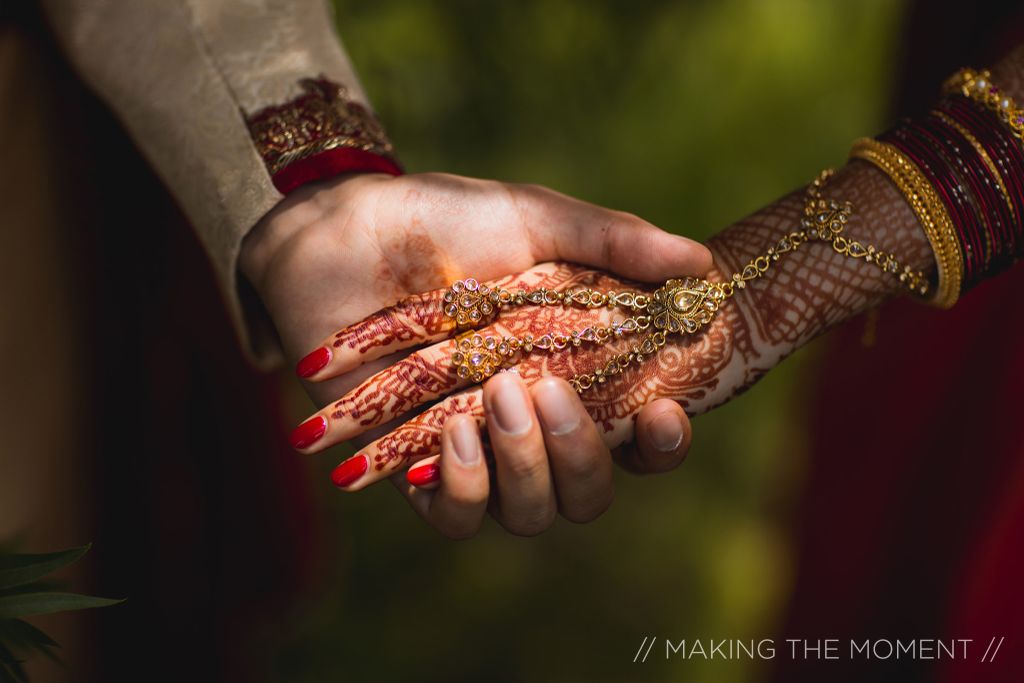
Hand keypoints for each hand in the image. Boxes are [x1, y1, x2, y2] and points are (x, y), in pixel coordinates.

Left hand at [241, 172, 711, 536]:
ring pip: (529, 513)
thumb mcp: (536, 218)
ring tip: (495, 395)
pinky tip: (450, 434)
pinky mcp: (414, 461)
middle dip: (580, 458)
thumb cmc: (445, 220)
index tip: (661, 410)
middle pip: (587, 493)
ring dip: (524, 467)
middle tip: (548, 391)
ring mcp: (476, 445)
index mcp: (576, 368)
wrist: (343, 229)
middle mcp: (531, 419)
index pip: (639, 436)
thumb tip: (704, 266)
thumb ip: (614, 241)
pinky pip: (455, 516)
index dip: (663, 445)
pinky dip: (461, 486)